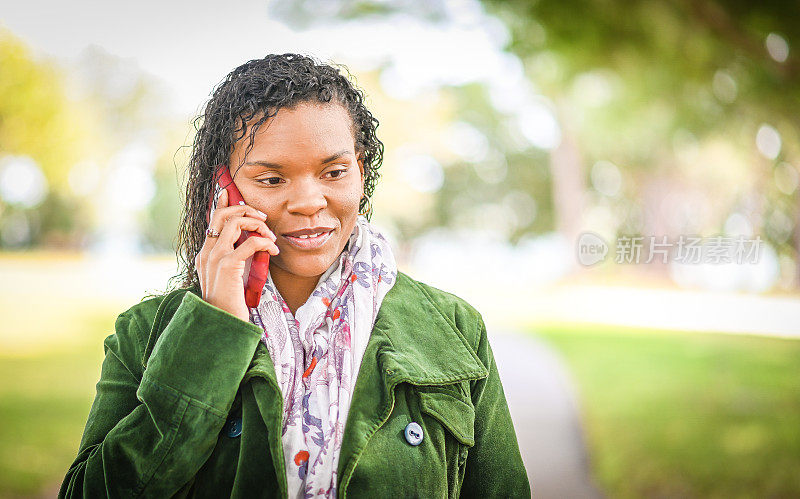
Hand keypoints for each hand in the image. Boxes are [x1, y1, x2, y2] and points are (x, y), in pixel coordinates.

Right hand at [195, 189, 279, 320]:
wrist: (223, 326)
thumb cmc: (230, 305)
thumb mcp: (231, 278)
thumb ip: (236, 260)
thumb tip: (252, 244)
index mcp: (205, 255)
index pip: (212, 221)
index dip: (220, 204)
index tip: (228, 191)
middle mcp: (206, 253)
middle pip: (223, 215)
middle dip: (246, 211)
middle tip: (263, 219)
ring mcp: (214, 259)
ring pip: (235, 223)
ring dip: (258, 225)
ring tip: (271, 238)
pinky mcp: (227, 266)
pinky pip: (249, 243)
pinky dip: (265, 243)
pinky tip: (273, 252)